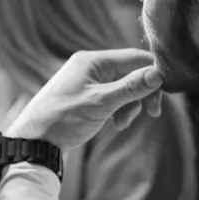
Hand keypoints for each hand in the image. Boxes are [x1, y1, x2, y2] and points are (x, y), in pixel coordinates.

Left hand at [7, 49, 163, 151]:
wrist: (34, 142)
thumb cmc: (63, 119)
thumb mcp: (101, 103)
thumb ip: (131, 88)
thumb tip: (158, 74)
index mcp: (92, 61)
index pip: (134, 57)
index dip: (153, 73)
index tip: (165, 94)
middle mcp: (90, 67)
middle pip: (131, 73)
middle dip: (142, 93)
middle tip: (152, 113)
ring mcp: (87, 82)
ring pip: (123, 88)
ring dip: (130, 105)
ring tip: (122, 124)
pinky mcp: (86, 97)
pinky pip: (112, 98)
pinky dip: (119, 110)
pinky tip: (115, 124)